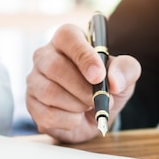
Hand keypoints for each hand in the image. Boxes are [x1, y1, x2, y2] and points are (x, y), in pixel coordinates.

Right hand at [26, 23, 140, 142]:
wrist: (96, 114)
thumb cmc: (106, 86)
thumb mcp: (124, 75)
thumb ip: (126, 70)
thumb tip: (114, 81)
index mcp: (67, 40)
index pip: (68, 37)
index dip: (83, 56)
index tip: (99, 76)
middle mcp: (45, 56)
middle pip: (55, 67)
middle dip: (82, 88)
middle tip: (98, 98)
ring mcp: (35, 80)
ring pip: (49, 92)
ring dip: (76, 105)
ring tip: (87, 107)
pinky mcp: (32, 105)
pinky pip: (47, 114)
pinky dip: (69, 121)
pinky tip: (76, 117)